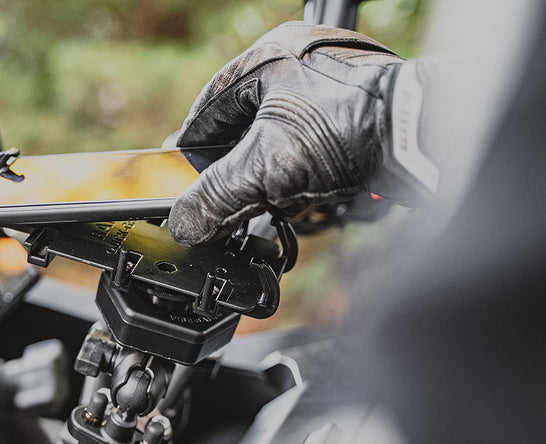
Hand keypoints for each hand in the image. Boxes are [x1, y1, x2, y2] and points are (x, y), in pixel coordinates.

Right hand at [168, 22, 409, 245]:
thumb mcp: (268, 166)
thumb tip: (184, 223)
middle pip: (244, 122)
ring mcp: (330, 81)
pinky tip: (298, 191)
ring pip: (278, 132)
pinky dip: (298, 167)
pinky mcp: (356, 105)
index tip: (179, 178)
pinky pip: (309, 139)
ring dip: (266, 169)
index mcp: (268, 58)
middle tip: (223, 195)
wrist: (427, 136)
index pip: (209, 108)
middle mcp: (298, 62)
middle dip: (232, 164)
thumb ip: (217, 195)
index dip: (190, 148)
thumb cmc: (349, 128)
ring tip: (261, 198)